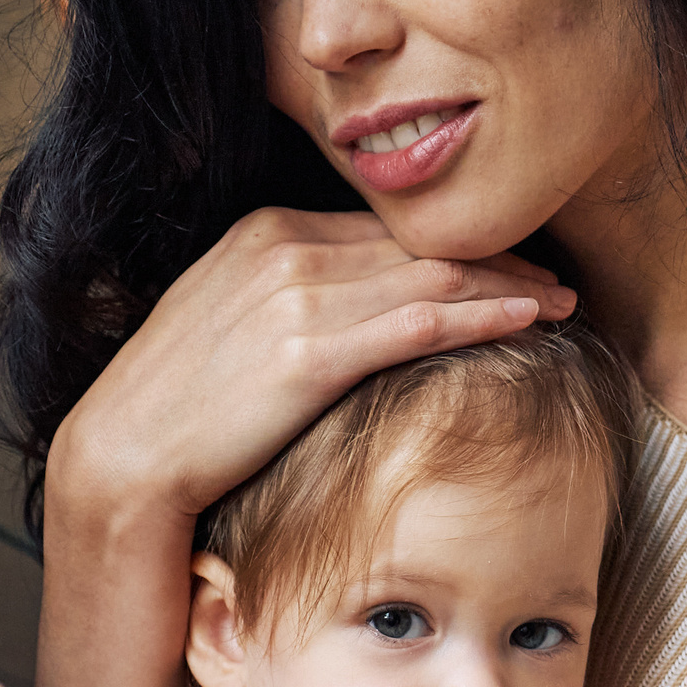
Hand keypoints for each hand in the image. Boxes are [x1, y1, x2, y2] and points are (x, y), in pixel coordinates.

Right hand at [51, 208, 578, 525]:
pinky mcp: (308, 353)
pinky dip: (483, 315)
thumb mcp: (235, 327)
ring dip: (508, 286)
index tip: (511, 262)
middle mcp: (285, 251)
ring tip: (562, 301)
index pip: (387, 228)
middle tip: (558, 277)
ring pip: (431, 277)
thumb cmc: (182, 408)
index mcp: (266, 233)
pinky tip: (528, 321)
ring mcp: (296, 297)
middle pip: (419, 244)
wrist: (123, 458)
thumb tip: (356, 314)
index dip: (458, 245)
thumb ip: (295, 300)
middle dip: (499, 259)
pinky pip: (419, 321)